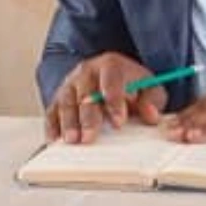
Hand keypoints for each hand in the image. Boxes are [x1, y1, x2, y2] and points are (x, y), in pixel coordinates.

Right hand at [46, 53, 163, 142]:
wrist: (112, 77)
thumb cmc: (131, 85)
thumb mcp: (150, 88)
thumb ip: (153, 100)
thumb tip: (150, 114)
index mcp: (111, 65)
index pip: (111, 80)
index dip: (114, 101)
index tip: (118, 121)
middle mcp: (87, 71)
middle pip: (85, 93)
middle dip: (88, 117)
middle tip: (90, 136)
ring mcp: (71, 84)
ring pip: (66, 102)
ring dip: (68, 122)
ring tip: (72, 140)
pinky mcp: (60, 97)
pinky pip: (52, 110)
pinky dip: (52, 125)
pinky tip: (55, 139)